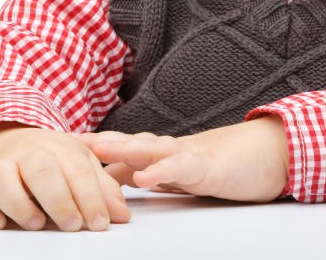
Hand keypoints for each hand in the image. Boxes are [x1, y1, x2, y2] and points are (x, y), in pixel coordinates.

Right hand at [0, 122, 130, 230]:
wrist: (7, 140)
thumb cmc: (52, 160)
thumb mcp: (81, 166)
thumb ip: (102, 189)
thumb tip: (122, 216)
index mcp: (59, 148)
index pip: (78, 169)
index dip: (92, 197)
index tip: (100, 223)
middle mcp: (27, 154)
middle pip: (41, 167)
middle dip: (59, 198)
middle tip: (73, 225)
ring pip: (0, 176)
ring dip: (18, 201)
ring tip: (36, 224)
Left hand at [74, 115, 288, 202]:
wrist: (270, 153)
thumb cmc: (227, 164)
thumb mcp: (181, 174)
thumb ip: (151, 174)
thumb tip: (114, 182)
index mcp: (162, 154)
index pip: (120, 151)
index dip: (90, 150)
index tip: (55, 149)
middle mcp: (171, 149)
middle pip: (127, 143)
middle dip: (94, 144)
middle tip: (60, 144)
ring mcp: (189, 155)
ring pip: (150, 149)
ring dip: (120, 149)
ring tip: (93, 150)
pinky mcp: (209, 166)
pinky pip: (182, 167)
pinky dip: (162, 170)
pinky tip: (144, 177)